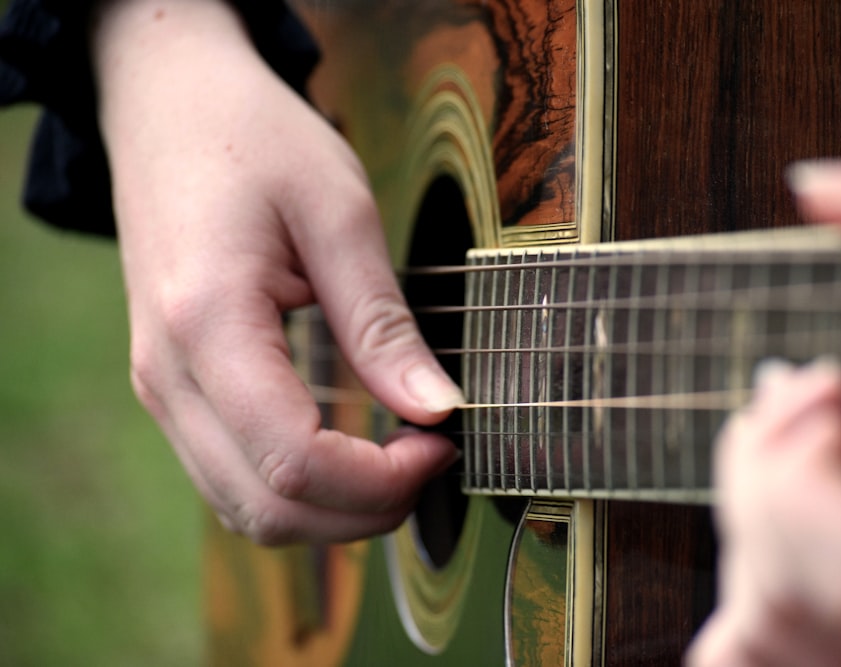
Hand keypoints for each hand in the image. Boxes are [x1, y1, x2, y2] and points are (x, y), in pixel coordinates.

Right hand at [91, 0, 463, 543]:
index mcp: (205, 324)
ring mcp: (159, 388)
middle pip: (266, 508)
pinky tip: (350, 449)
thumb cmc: (254, 139)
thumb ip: (382, 322)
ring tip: (398, 458)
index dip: (379, 480)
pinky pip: (230, 476)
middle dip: (363, 510)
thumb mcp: (338, 212)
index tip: (440, 443)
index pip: (293, 461)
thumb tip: (438, 409)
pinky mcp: (171, 387)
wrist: (169, 105)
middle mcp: (166, 374)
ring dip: (330, 510)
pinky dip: (296, 488)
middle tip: (431, 457)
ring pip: (244, 508)